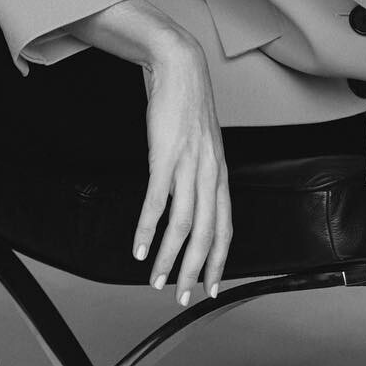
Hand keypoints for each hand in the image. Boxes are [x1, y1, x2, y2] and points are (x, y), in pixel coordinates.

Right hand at [69, 0, 232, 303]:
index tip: (210, 286)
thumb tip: (192, 203)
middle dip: (195, 271)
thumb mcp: (201, 146)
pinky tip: (140, 248)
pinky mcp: (166, 155)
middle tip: (183, 297)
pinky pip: (158, 201)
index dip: (218, 260)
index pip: (225, 227)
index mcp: (220, 175)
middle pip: (206, 234)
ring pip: (183, 224)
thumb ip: (199, 176)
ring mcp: (189, 166)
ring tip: (157, 281)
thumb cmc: (187, 108)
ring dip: (170, 257)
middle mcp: (210, 174)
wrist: (180, 68)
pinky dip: (149, 229)